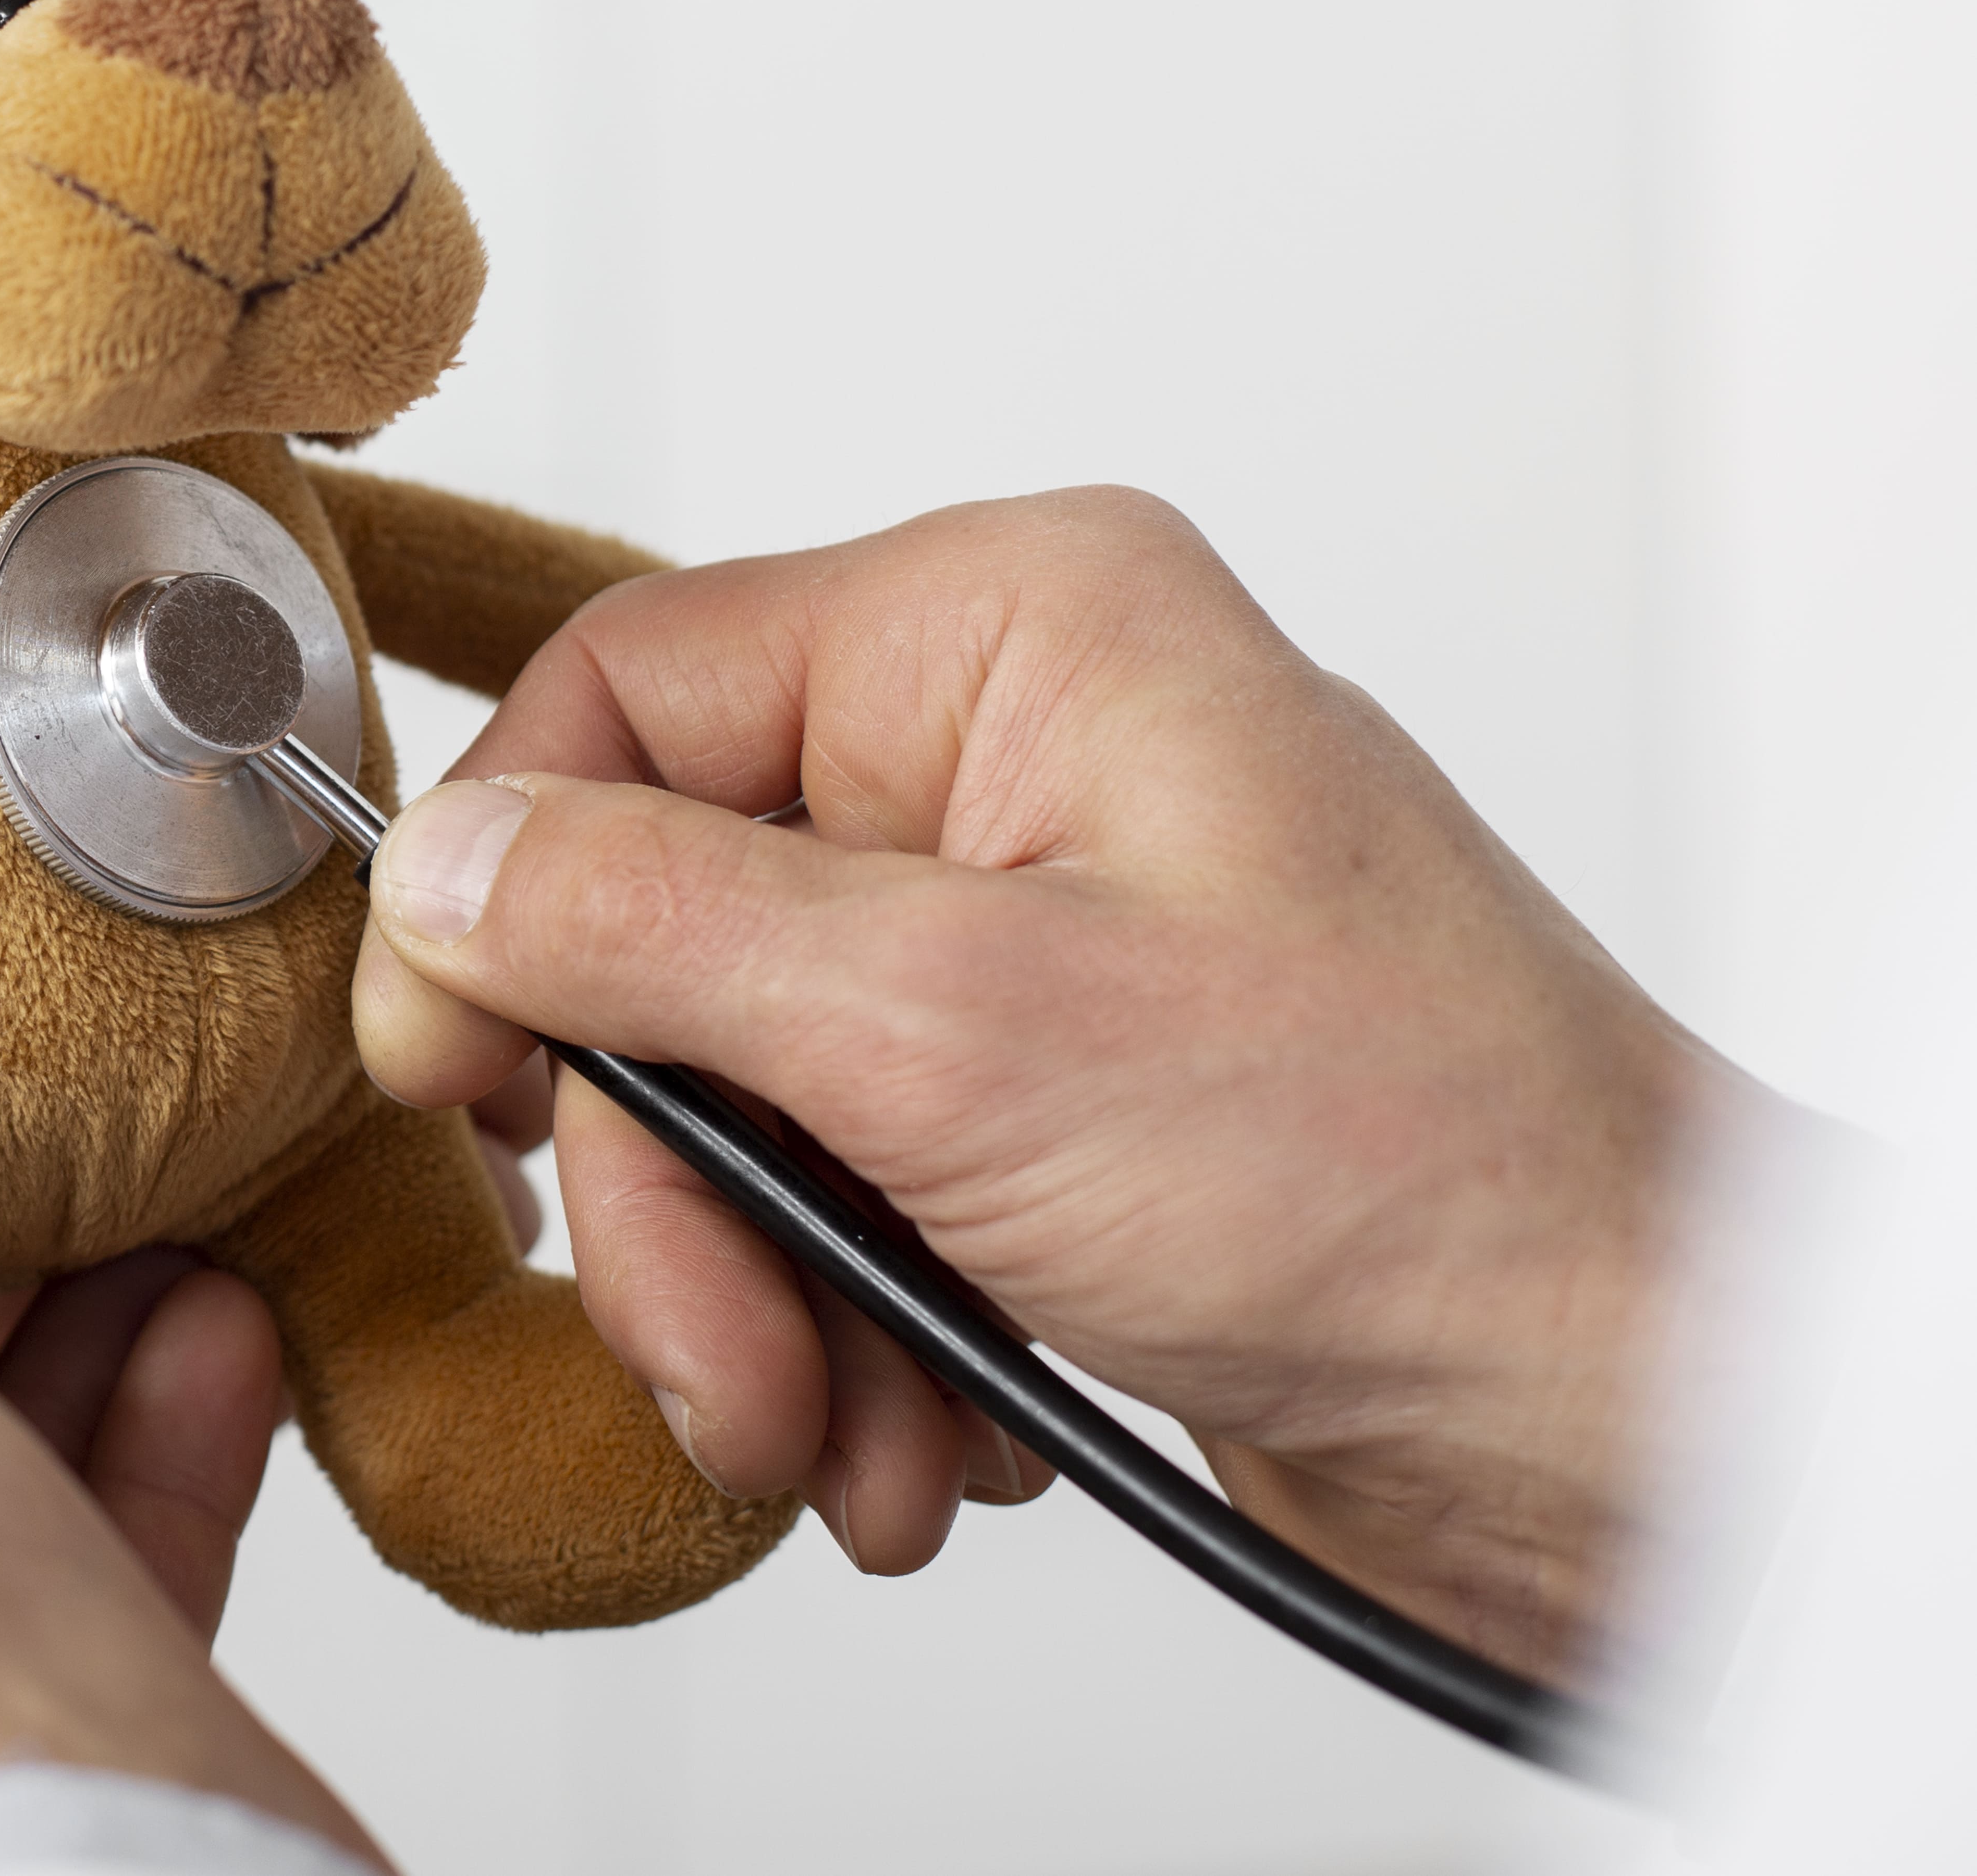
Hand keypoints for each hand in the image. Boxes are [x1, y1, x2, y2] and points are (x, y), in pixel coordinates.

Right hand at [352, 487, 1729, 1678]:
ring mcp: (1026, 932)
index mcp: (1006, 633)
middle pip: (664, 931)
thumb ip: (652, 929)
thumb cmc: (1412, 1178)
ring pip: (737, 1087)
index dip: (503, 894)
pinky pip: (835, 1183)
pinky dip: (853, 1326)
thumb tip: (438, 871)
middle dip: (678, 1187)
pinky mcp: (1042, 1091)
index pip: (628, 694)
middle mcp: (1010, 755)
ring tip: (851, 1434)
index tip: (458, 1086)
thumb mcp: (957, 1029)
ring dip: (760, 1293)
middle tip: (718, 1351)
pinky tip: (937, 1421)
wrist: (1630, 1426)